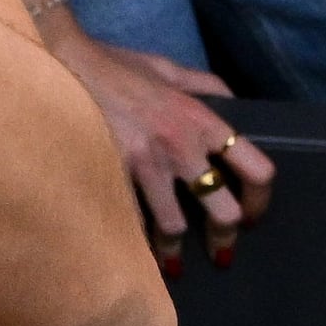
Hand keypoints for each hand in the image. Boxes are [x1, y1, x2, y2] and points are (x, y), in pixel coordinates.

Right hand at [47, 23, 271, 269]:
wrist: (66, 62)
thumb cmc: (117, 66)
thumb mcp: (167, 68)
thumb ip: (204, 85)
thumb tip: (235, 105)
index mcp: (201, 120)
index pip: (255, 167)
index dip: (260, 199)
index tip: (252, 214)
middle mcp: (181, 147)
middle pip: (222, 211)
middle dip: (223, 237)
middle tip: (220, 251)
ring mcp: (147, 165)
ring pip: (174, 227)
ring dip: (173, 249)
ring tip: (173, 264)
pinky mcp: (114, 176)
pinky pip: (132, 222)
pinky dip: (135, 240)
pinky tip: (134, 253)